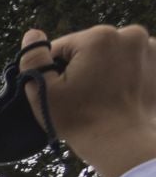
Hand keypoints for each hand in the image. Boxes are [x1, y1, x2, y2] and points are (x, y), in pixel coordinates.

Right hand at [22, 24, 155, 176]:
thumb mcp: (42, 92)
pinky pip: (133, 61)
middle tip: (83, 96)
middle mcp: (129, 34)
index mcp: (98, 37)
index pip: (63, 47)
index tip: (63, 91)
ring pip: (112, 54)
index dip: (55, 70)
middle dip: (83, 67)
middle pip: (90, 48)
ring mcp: (149, 48)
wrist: (121, 141)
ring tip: (103, 96)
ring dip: (105, 68)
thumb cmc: (79, 119)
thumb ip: (33, 58)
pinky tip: (120, 93)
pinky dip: (125, 73)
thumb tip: (32, 35)